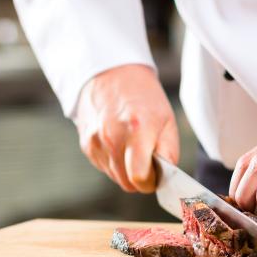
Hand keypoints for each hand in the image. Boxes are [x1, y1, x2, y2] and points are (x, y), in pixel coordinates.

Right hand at [75, 64, 178, 192]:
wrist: (111, 74)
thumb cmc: (143, 97)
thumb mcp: (167, 120)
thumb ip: (169, 152)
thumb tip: (165, 177)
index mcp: (137, 130)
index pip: (139, 178)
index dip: (151, 181)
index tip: (156, 174)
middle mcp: (112, 138)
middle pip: (127, 183)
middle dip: (140, 178)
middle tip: (147, 159)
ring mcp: (96, 142)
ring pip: (115, 177)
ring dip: (126, 170)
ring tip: (132, 146)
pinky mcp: (86, 144)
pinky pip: (104, 167)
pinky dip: (114, 161)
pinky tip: (119, 141)